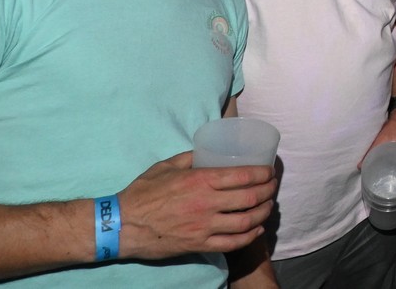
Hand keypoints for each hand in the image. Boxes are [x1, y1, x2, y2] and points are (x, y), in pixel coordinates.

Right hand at [119, 152, 276, 259]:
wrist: (122, 225)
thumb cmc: (143, 192)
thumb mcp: (167, 166)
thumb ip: (191, 157)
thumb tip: (208, 151)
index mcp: (200, 180)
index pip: (244, 175)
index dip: (264, 173)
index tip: (270, 171)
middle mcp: (206, 203)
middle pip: (250, 198)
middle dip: (268, 191)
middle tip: (273, 187)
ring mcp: (204, 226)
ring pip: (246, 222)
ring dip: (263, 213)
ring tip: (268, 206)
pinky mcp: (199, 244)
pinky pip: (232, 243)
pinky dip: (249, 236)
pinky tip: (256, 229)